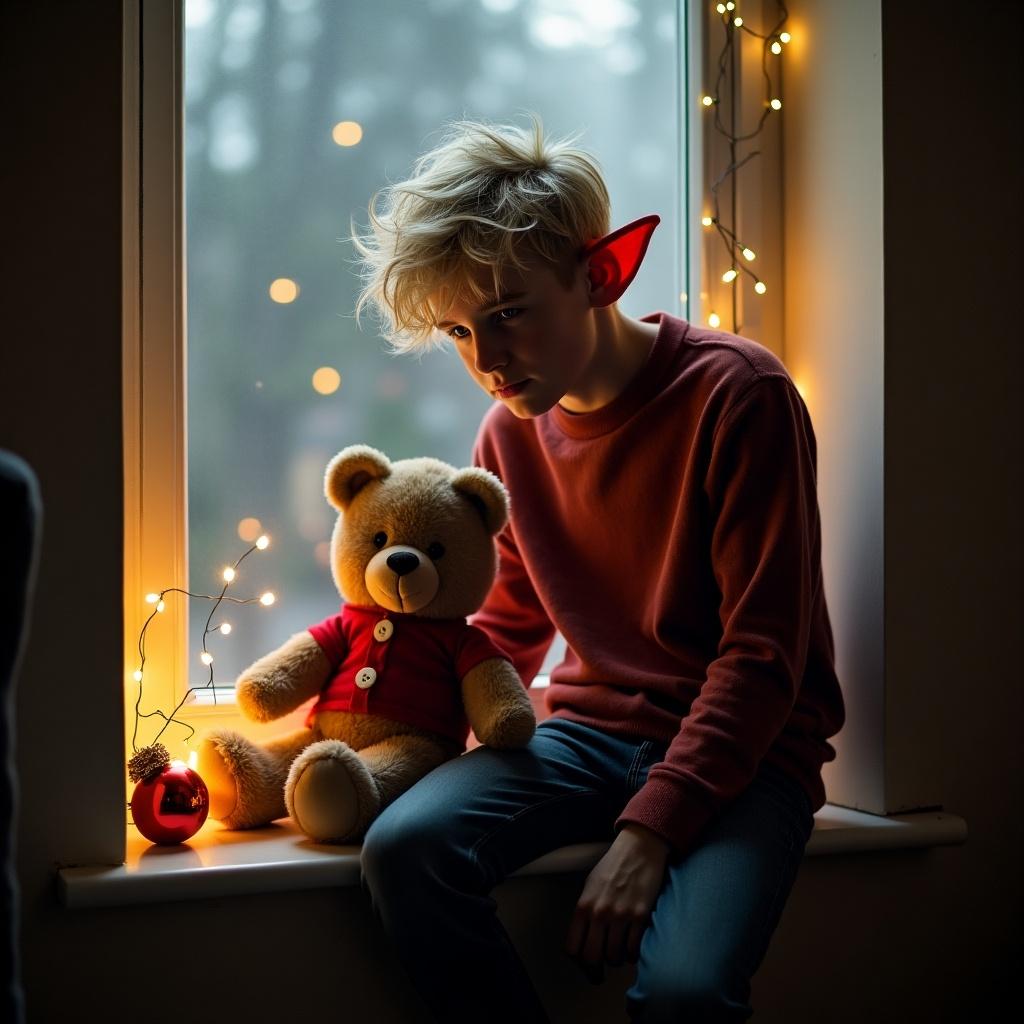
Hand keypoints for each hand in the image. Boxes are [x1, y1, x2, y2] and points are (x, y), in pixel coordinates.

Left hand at [566, 823, 670, 977]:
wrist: (639, 848)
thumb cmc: (614, 865)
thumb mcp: (591, 885)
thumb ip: (586, 911)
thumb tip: (584, 936)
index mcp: (584, 905)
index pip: (573, 948)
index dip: (578, 961)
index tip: (584, 964)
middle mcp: (599, 913)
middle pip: (592, 958)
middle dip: (595, 970)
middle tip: (600, 972)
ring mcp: (621, 916)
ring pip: (614, 958)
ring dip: (617, 960)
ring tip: (619, 951)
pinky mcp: (641, 917)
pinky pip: (634, 950)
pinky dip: (633, 954)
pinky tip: (633, 945)